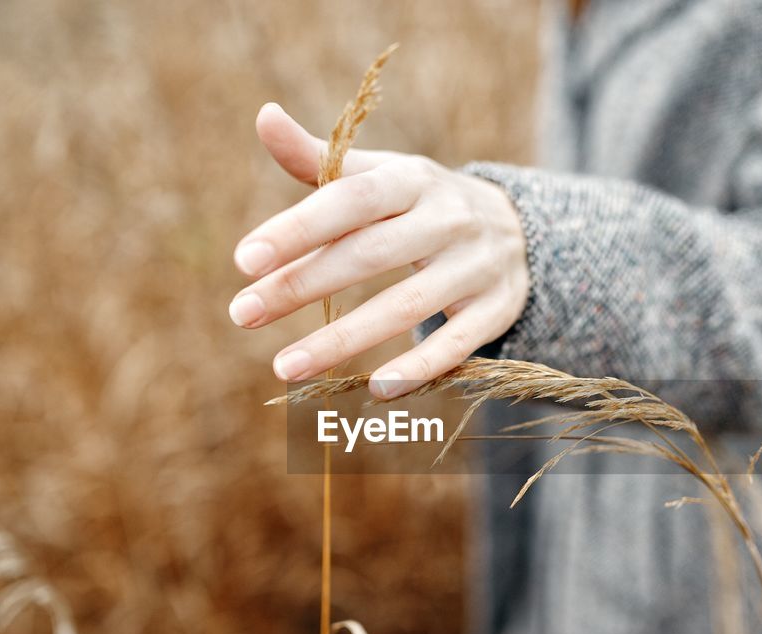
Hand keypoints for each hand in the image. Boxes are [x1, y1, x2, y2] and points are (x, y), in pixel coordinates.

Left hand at [230, 103, 528, 398]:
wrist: (519, 231)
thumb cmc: (422, 205)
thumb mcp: (381, 176)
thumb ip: (321, 159)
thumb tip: (264, 117)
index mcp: (413, 179)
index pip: (349, 200)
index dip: (297, 229)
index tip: (243, 260)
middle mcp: (448, 219)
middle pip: (370, 254)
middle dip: (301, 285)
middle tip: (242, 313)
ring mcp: (476, 267)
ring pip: (407, 306)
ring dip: (344, 339)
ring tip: (285, 366)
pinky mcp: (497, 310)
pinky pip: (457, 344)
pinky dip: (419, 368)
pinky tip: (375, 389)